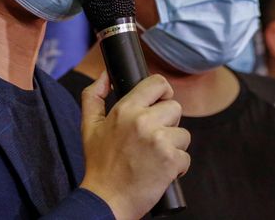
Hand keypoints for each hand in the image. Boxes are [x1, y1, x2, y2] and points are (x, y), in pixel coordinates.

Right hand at [79, 72, 190, 219]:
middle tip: (153, 139)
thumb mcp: (89, 126)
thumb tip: (105, 74)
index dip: (163, 91)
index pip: (157, 83)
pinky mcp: (171, 160)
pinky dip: (177, 167)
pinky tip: (160, 172)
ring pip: (183, 134)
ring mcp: (159, 140)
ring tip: (154, 158)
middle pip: (175, 108)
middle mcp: (143, 121)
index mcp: (125, 109)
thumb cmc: (99, 165)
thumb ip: (94, 95)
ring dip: (173, 147)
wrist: (106, 200)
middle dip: (168, 123)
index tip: (161, 102)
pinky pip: (186, 156)